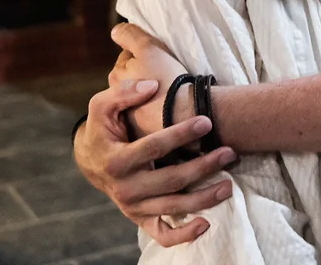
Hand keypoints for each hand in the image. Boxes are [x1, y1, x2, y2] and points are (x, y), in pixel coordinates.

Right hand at [75, 79, 235, 243]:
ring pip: (174, 207)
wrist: (91, 161)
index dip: (181, 134)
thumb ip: (123, 92)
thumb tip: (152, 86)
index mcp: (116, 160)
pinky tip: (206, 224)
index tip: (206, 121)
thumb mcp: (102, 106)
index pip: (154, 147)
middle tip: (230, 152)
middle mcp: (126, 188)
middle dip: (204, 166)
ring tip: (229, 184)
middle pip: (172, 180)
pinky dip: (184, 234)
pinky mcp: (140, 219)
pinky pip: (163, 234)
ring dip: (204, 198)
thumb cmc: (103, 129)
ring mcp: (134, 207)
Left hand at [110, 23, 193, 134]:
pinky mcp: (146, 135)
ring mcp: (131, 120)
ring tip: (171, 92)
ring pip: (142, 99)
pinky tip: (172, 108)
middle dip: (145, 76)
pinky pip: (152, 117)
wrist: (185, 116)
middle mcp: (118, 101)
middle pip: (133, 80)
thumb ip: (130, 35)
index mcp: (116, 78)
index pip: (128, 58)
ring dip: (152, 95)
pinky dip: (159, 111)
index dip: (145, 55)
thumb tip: (115, 31)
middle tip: (166, 74)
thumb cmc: (167, 79)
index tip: (160, 58)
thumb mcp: (149, 48)